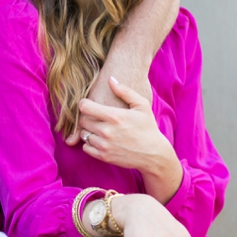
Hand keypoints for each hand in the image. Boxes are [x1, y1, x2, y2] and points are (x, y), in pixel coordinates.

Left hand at [78, 77, 181, 202]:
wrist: (154, 154)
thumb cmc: (148, 127)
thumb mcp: (141, 106)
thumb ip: (125, 91)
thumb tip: (110, 79)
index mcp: (115, 116)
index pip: (85, 107)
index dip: (84, 104)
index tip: (88, 104)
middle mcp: (107, 131)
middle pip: (82, 120)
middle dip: (86, 117)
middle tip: (95, 117)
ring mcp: (104, 145)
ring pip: (83, 134)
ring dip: (88, 130)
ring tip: (99, 128)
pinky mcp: (104, 157)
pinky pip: (86, 148)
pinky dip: (89, 143)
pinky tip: (99, 139)